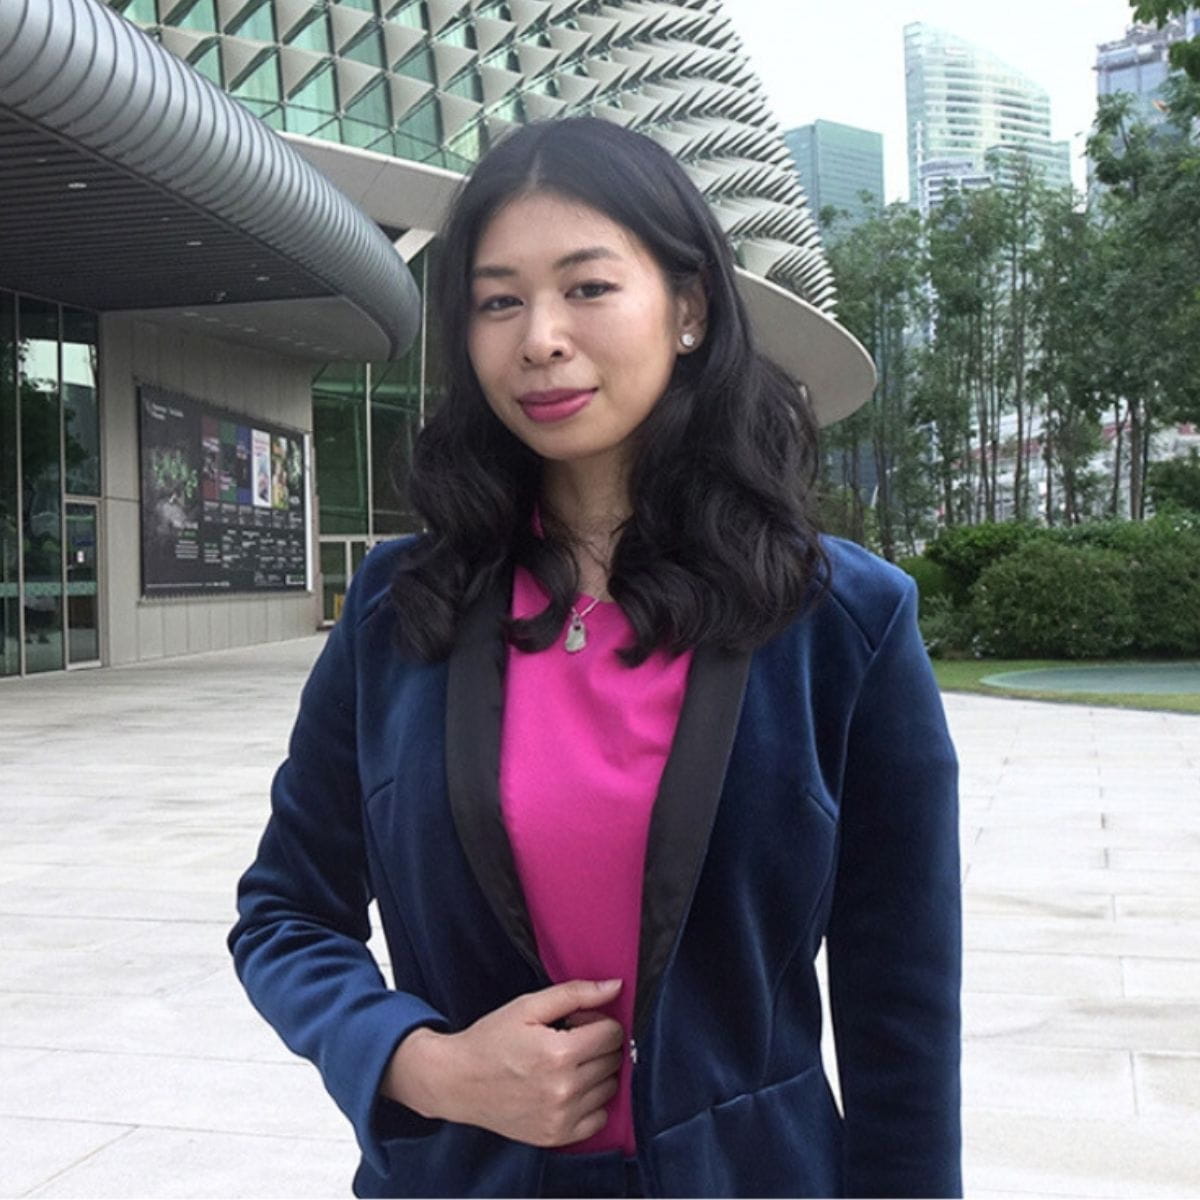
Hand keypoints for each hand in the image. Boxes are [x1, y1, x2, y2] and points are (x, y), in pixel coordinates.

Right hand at [381, 979, 625, 1146]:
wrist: (458, 1082)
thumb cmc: (492, 1039)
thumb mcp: (528, 1006)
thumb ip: (576, 993)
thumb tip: (616, 986)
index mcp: (559, 1053)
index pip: (613, 1033)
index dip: (597, 1020)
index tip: (576, 1021)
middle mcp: (565, 1089)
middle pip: (613, 1060)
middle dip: (598, 1044)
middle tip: (569, 1039)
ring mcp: (561, 1117)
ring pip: (610, 1088)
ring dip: (596, 1072)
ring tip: (566, 1064)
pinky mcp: (557, 1137)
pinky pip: (599, 1118)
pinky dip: (591, 1102)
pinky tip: (568, 1088)